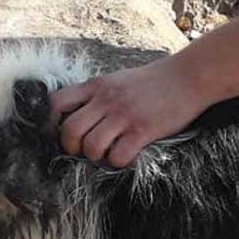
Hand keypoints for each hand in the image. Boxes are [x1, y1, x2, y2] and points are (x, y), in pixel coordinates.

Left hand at [49, 55, 206, 166]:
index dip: (50, 123)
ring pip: (91, 146)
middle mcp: (106, 99)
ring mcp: (124, 115)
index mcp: (96, 86)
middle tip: (83, 150)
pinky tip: (127, 154)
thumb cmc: (153, 82)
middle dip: (71, 147)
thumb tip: (74, 116)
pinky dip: (118, 162)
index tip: (57, 134)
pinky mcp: (143, 130)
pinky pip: (118, 156)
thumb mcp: (117, 79)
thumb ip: (95, 95)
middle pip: (69, 130)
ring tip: (107, 152)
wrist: (189, 76)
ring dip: (95, 156)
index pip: (55, 103)